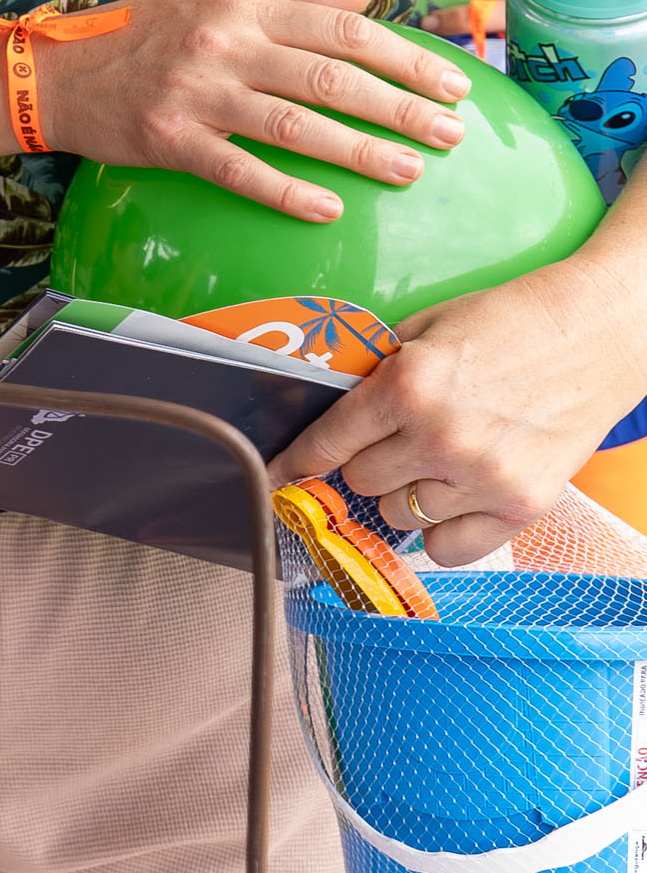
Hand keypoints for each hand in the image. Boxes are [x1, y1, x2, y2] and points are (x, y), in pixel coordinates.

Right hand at [33, 0, 468, 218]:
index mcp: (241, 8)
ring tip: (408, 172)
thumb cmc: (140, 38)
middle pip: (331, 77)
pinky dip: (286, 191)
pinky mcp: (168, 140)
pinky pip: (238, 170)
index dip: (405, 58)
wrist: (53, 74)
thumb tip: (365, 0)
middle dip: (401, 108)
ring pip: (294, 124)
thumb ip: (293, 3)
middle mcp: (224, 47)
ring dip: (359, 151)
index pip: (343, 31)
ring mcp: (195, 94)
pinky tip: (328, 209)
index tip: (452, 84)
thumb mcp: (214, 3)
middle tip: (451, 135)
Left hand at [269, 256, 646, 562]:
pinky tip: (453, 498)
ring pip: (398, 516)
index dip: (295, 462)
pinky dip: (441, 531)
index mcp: (407, 387)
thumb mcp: (423, 333)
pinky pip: (448, 549)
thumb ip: (377, 378)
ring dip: (404, 493)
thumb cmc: (507, 324)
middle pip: (360, 482)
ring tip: (435, 460)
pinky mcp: (522, 505)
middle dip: (365, 462)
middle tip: (392, 442)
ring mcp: (483, 477)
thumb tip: (331, 418)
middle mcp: (440, 437)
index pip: (327, 443)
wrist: (595, 333)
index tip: (278, 476)